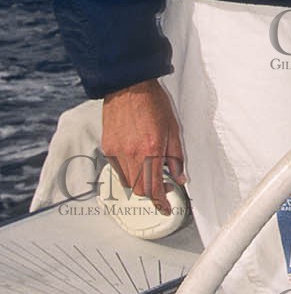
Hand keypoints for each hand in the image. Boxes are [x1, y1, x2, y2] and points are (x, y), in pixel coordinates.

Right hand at [101, 79, 185, 213]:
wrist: (129, 85)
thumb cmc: (153, 103)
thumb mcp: (173, 130)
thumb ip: (176, 157)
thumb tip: (179, 178)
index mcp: (150, 151)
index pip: (153, 188)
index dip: (160, 203)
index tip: (165, 207)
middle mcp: (131, 155)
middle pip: (139, 189)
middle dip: (152, 193)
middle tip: (163, 185)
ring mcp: (116, 152)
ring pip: (127, 182)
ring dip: (140, 182)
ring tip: (151, 168)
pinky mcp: (107, 147)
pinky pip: (118, 169)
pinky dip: (129, 170)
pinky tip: (137, 158)